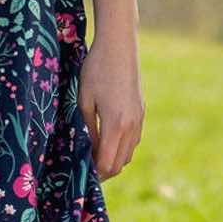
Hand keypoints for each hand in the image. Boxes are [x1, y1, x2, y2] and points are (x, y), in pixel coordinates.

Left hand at [77, 34, 144, 179]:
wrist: (119, 47)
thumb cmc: (96, 71)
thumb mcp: (84, 101)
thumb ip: (87, 129)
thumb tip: (88, 151)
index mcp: (116, 125)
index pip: (107, 163)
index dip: (95, 173)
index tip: (82, 174)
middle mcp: (131, 126)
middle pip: (119, 164)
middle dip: (104, 171)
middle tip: (87, 170)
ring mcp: (139, 120)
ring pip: (128, 154)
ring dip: (113, 160)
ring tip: (95, 156)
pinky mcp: (141, 113)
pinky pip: (133, 141)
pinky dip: (122, 148)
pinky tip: (107, 141)